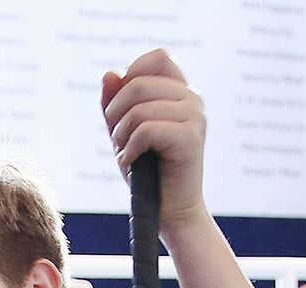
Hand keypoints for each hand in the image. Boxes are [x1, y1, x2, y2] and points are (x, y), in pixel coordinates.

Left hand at [101, 49, 208, 226]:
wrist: (171, 211)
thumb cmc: (148, 173)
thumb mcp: (125, 132)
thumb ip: (115, 103)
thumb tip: (110, 74)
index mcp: (181, 92)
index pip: (158, 57)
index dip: (132, 73)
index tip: (122, 106)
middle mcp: (193, 99)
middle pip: (140, 81)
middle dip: (116, 111)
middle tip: (117, 139)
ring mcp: (195, 117)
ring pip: (139, 107)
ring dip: (121, 133)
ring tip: (124, 152)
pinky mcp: (191, 137)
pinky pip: (145, 129)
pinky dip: (129, 148)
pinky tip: (131, 161)